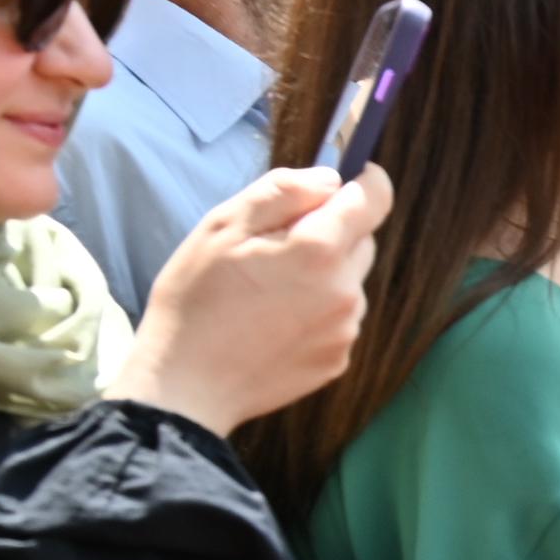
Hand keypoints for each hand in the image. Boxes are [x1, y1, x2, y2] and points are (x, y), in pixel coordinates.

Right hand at [112, 162, 391, 437]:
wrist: (185, 383)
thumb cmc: (196, 298)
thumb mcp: (224, 226)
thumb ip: (283, 191)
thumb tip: (331, 179)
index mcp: (319, 250)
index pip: (374, 199)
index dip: (366, 181)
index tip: (353, 176)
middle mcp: (346, 291)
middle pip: (361, 240)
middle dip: (331, 232)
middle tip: (278, 245)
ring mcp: (346, 330)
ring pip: (349, 282)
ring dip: (323, 275)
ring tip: (268, 291)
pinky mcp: (338, 359)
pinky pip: (339, 319)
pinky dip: (317, 311)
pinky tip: (273, 321)